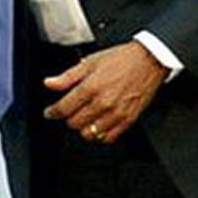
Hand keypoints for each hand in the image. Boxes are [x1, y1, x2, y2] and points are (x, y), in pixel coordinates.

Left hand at [41, 41, 166, 143]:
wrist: (148, 61)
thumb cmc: (120, 60)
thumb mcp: (89, 63)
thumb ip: (67, 76)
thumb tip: (49, 84)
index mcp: (90, 87)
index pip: (64, 109)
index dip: (52, 112)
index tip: (50, 113)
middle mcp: (103, 103)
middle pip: (74, 123)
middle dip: (67, 118)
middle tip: (69, 111)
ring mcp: (116, 114)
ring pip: (90, 134)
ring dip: (83, 127)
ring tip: (83, 118)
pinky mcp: (129, 120)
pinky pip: (109, 138)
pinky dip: (100, 134)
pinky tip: (98, 124)